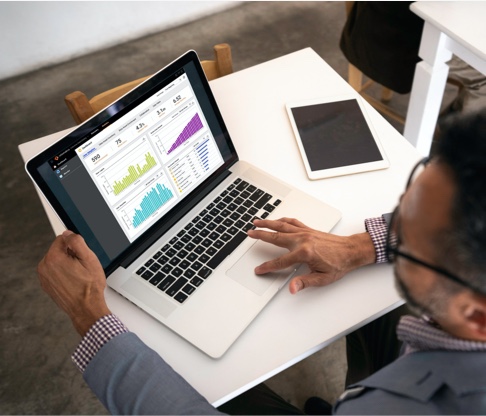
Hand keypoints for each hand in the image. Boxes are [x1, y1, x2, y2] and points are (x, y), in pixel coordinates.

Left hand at [37, 230, 110, 335]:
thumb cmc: (89, 287)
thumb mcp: (89, 259)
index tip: (81, 255)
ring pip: (57, 261)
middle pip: (58, 250)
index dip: (75, 245)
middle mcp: (45, 267)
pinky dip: (63, 273)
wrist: (86, 308)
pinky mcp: (47, 285)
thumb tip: (68, 233)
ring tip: (78, 275)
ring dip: (67, 264)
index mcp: (53, 258)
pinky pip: (55, 272)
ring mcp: (44, 277)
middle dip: (70, 254)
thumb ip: (77, 241)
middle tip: (82, 267)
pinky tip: (73, 281)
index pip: (62, 238)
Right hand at [247, 218, 375, 293]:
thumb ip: (304, 282)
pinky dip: (283, 220)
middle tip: (249, 233)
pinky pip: (292, 222)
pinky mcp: (308, 229)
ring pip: (282, 226)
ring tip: (257, 221)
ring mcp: (305, 232)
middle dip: (261, 235)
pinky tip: (277, 220)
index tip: (259, 269)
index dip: (268, 267)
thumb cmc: (339, 264)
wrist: (351, 250)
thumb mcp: (322, 278)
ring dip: (268, 223)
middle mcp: (302, 240)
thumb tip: (292, 288)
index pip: (280, 262)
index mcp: (304, 253)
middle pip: (275, 237)